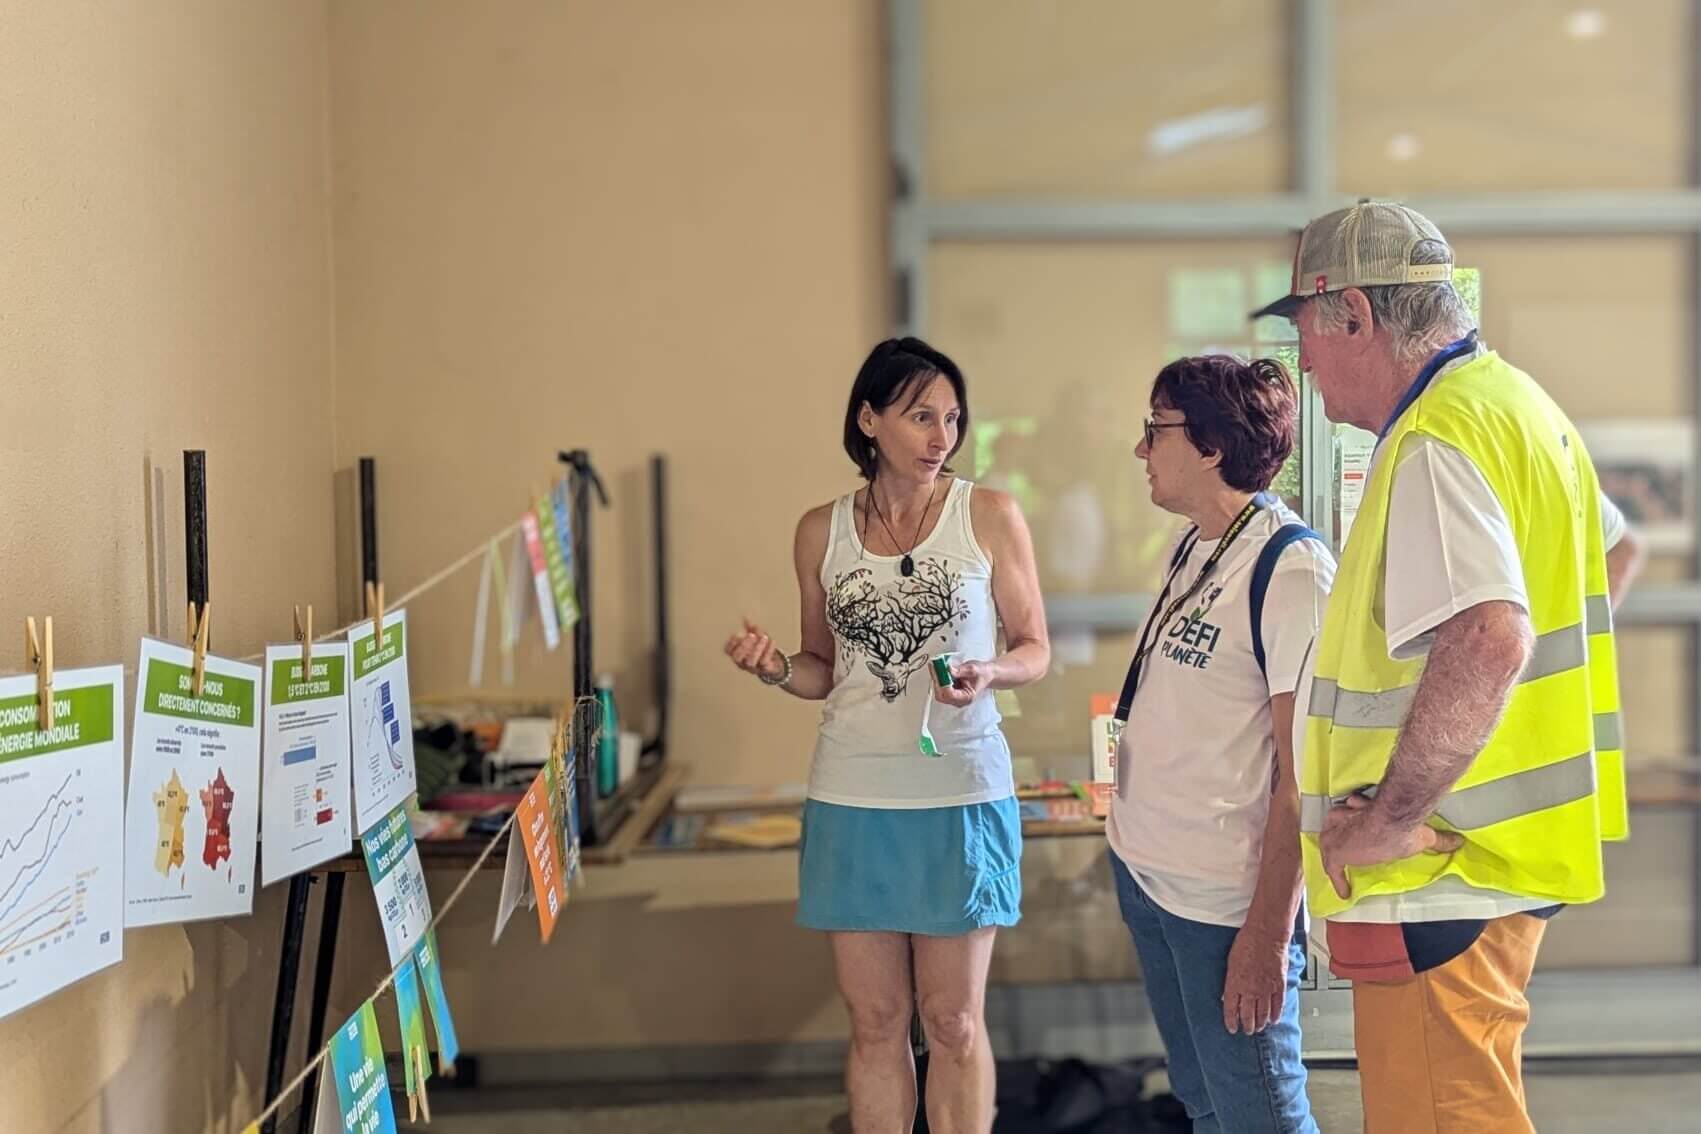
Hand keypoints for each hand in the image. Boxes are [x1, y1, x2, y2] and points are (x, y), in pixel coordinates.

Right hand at [724, 619, 784, 681]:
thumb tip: (746, 616)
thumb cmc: (760, 648)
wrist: (773, 662)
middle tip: (751, 635)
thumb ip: (750, 628)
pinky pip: (765, 662)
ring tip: (764, 637)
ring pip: (751, 661)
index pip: (728, 651)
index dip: (731, 642)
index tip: (737, 634)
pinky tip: (772, 640)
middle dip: (743, 645)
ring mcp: (753, 667)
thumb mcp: (755, 636)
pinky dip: (769, 650)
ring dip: (757, 648)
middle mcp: (742, 662)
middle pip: (737, 657)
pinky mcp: (764, 669)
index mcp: (736, 654)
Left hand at [933, 659, 993, 706]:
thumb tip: (948, 670)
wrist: (985, 674)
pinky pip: (940, 689)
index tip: (939, 671)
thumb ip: (960, 670)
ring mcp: (954, 699)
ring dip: (936, 679)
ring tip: (936, 667)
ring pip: (939, 693)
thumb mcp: (973, 669)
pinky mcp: (950, 694)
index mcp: (967, 697)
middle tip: (935, 667)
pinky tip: (938, 670)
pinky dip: (937, 679)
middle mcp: (959, 701)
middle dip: (936, 681)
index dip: (942, 683)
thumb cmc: (982, 673)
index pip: (950, 695)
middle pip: (941, 696)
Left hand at [1222, 927, 1288, 1033]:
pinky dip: (1276, 1014)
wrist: (1266, 934)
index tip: (1231, 1028)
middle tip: (1246, 1031)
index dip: (1231, 1021)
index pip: (1231, 1009)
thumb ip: (1231, 980)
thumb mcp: (1231, 962)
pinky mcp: (1279, 985)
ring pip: (1263, 1013)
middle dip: (1246, 1026)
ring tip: (1258, 1028)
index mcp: (1235, 983)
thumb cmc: (1247, 943)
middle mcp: (1250, 990)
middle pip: (1248, 1015)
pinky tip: (1274, 1020)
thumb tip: (1228, 994)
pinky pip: (1278, 1005)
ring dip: (1260, 1023)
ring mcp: (1266, 989)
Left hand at [1319, 792, 1463, 899]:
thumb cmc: (1405, 826)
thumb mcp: (1423, 834)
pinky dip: (1338, 880)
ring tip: (1340, 866)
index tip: (1356, 817)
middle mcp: (1343, 816)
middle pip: (1336, 823)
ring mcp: (1334, 834)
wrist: (1392, 825)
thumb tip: (1460, 842)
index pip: (1352, 810)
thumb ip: (1439, 839)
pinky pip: (1332, 869)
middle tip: (1347, 841)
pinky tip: (1344, 893)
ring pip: (1330, 842)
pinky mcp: (1334, 852)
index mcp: (1361, 808)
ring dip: (1335, 852)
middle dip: (1341, 829)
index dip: (1354, 814)